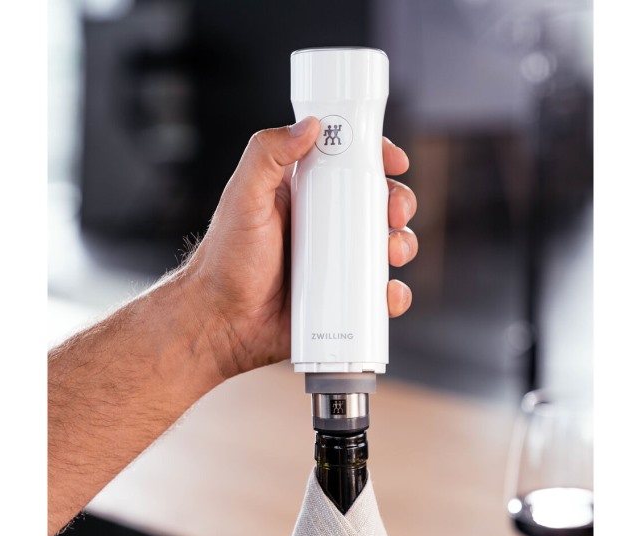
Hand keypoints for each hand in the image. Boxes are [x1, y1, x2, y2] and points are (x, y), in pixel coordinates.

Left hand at [184, 115, 417, 378]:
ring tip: (392, 254)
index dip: (377, 159)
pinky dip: (392, 293)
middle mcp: (324, 226)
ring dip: (401, 245)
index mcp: (304, 194)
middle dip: (398, 205)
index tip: (394, 163)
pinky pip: (377, 293)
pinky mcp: (340, 299)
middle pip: (377, 204)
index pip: (349, 164)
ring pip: (384, 247)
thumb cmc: (225, 263)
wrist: (222, 323)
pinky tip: (388, 295)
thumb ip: (267, 155)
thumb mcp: (242, 199)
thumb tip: (309, 125)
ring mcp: (334, 263)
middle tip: (396, 215)